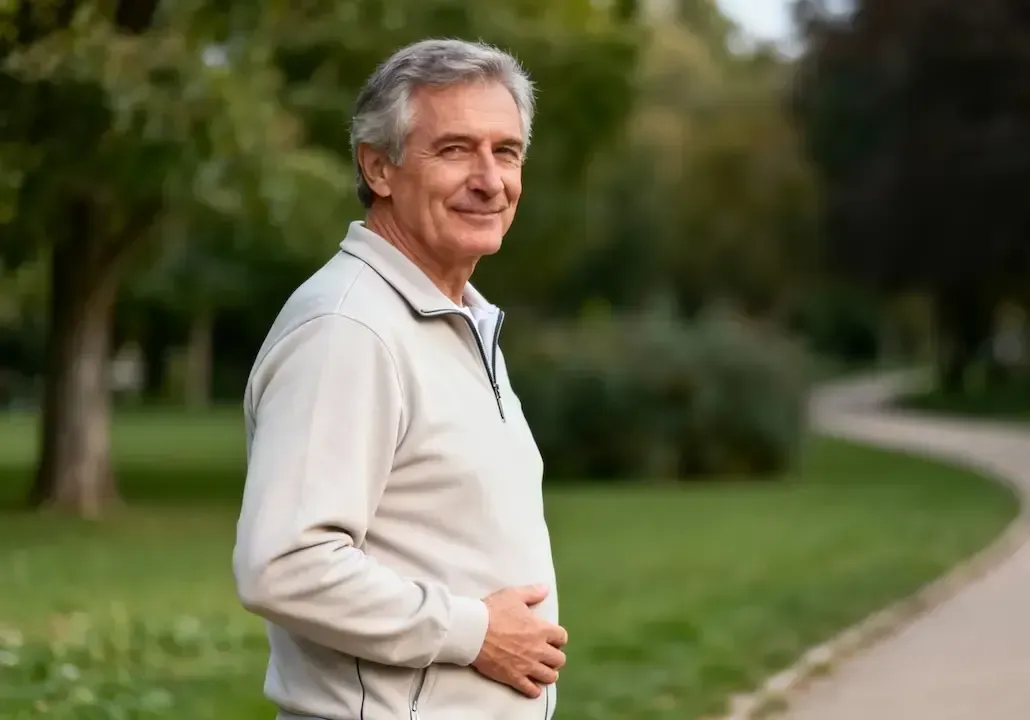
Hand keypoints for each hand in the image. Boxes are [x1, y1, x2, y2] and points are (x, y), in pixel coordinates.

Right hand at [471, 584, 567, 698]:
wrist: (473, 631)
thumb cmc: (493, 611)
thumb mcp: (513, 595)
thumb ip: (532, 593)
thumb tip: (545, 589)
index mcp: (541, 629)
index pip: (562, 637)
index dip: (558, 638)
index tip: (551, 638)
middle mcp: (538, 650)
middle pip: (559, 660)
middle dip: (555, 657)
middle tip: (546, 654)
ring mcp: (527, 666)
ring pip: (549, 677)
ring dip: (547, 674)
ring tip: (541, 670)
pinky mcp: (514, 678)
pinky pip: (532, 691)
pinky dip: (534, 690)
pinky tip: (531, 685)